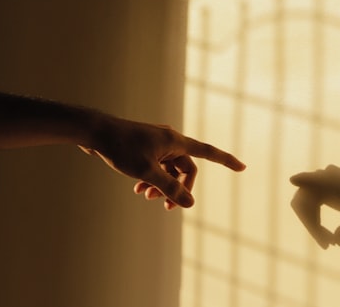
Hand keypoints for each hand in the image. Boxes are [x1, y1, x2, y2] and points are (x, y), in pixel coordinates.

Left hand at [79, 118, 244, 209]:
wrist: (95, 132)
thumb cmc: (121, 148)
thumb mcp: (147, 172)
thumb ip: (169, 188)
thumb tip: (190, 204)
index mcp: (176, 142)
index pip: (208, 152)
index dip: (226, 161)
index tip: (243, 167)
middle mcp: (170, 140)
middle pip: (186, 168)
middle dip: (179, 188)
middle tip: (165, 207)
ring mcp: (157, 143)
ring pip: (169, 169)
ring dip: (162, 185)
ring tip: (146, 198)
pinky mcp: (145, 147)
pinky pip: (157, 165)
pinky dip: (151, 178)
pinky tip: (138, 190)